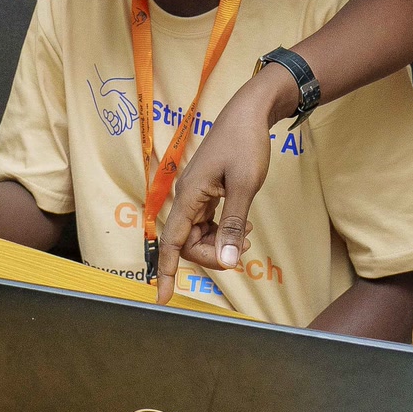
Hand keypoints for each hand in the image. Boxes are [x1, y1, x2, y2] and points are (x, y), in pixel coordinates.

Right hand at [153, 71, 286, 303]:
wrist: (250, 112)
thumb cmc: (246, 144)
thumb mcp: (245, 186)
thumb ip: (233, 225)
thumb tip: (227, 261)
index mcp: (189, 195)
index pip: (173, 243)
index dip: (167, 272)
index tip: (162, 299)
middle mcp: (186, 197)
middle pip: (189, 243)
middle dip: (213, 253)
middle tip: (244, 248)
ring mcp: (195, 194)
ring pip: (199, 235)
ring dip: (221, 243)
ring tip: (247, 236)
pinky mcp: (206, 192)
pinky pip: (207, 223)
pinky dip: (224, 231)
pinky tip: (243, 228)